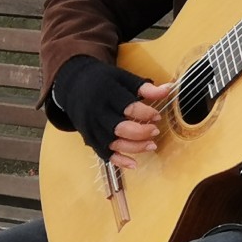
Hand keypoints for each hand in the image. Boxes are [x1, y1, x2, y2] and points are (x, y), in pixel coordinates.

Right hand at [54, 58, 172, 167]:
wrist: (73, 84)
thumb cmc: (103, 81)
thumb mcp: (123, 78)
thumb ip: (145, 88)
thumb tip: (169, 89)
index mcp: (107, 94)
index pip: (129, 107)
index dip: (146, 113)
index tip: (157, 116)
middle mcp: (97, 112)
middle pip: (120, 128)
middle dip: (141, 132)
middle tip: (155, 131)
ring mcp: (92, 127)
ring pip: (114, 143)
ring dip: (135, 147)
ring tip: (152, 145)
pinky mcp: (89, 138)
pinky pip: (104, 153)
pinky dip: (119, 161)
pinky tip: (134, 164)